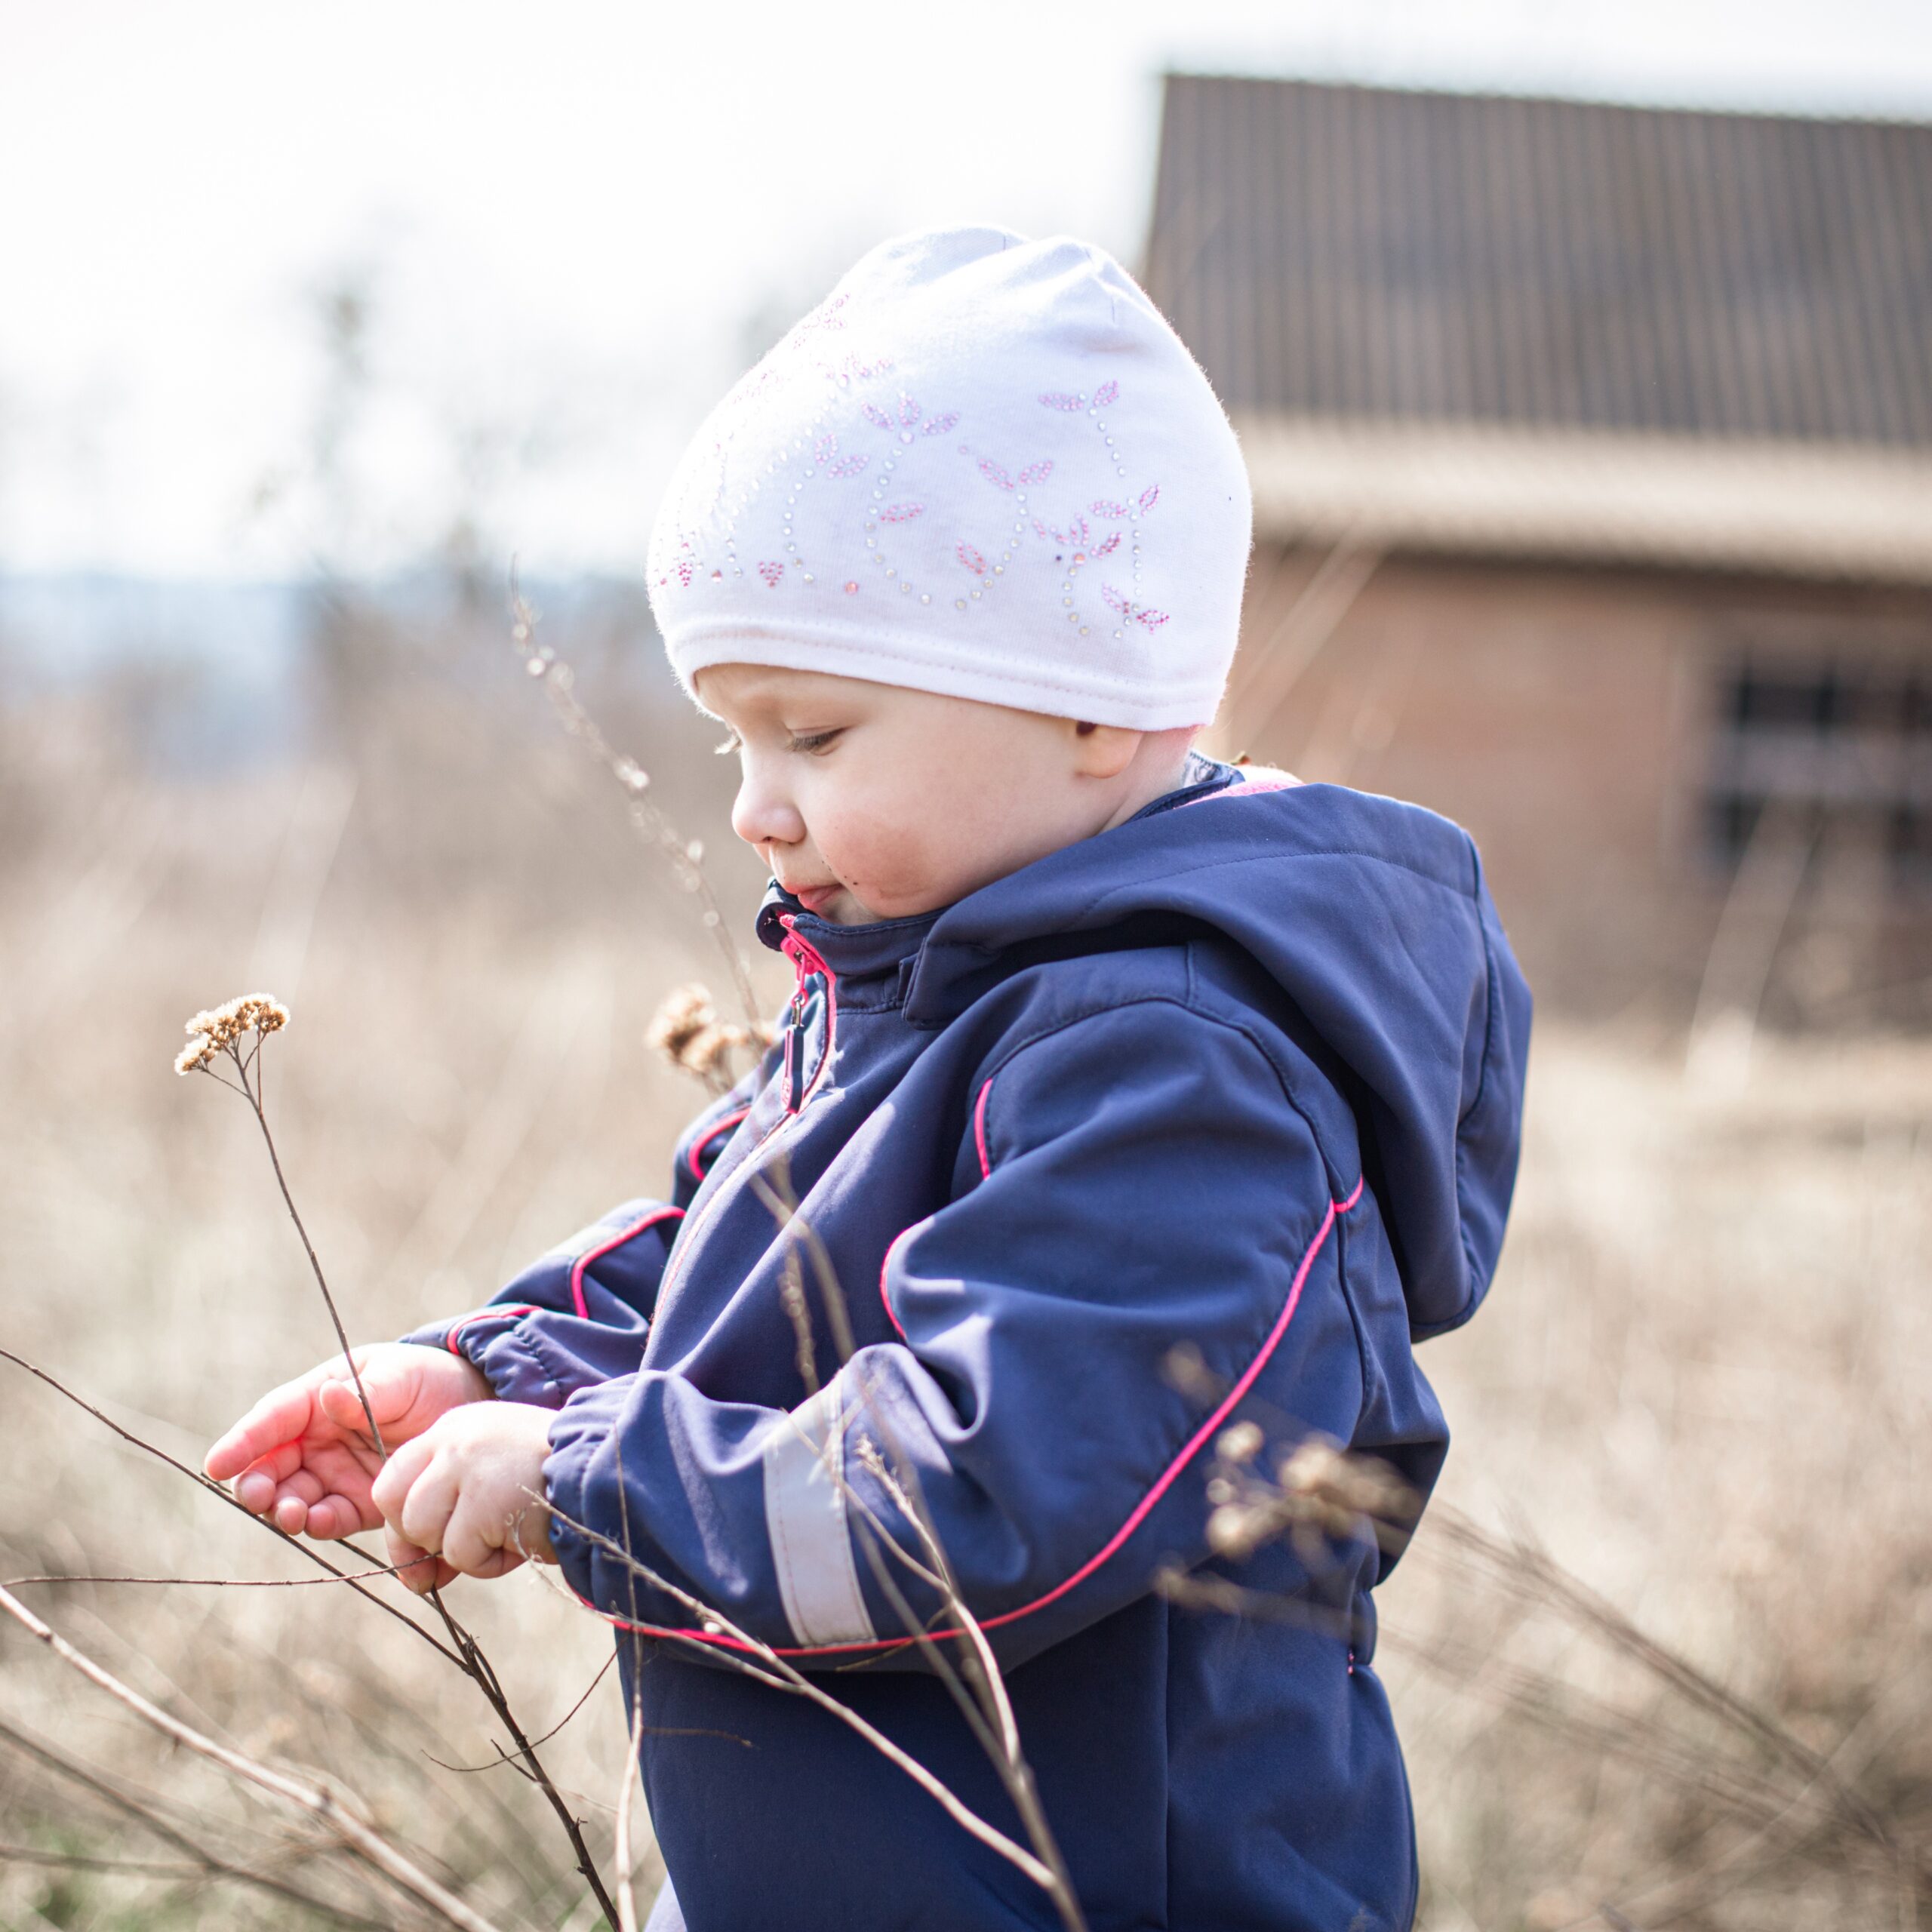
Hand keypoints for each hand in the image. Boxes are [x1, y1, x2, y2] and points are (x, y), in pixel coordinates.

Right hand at [205, 1344, 490, 1541]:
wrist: (470, 1408)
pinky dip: (320, 1524)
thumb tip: (329, 1395)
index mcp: (318, 1398)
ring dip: (284, 1509)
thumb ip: (366, 1391)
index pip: (272, 1419)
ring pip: (293, 1497)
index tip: (217, 1464)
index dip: (243, 1441)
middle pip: (272, 1465)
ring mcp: (335, 1473)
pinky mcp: (359, 1503)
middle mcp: (317, 1439)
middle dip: (257, 1483)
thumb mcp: (400, 1375)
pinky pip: (330, 1518)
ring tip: (290, 1513)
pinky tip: (318, 1522)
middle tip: (258, 1496)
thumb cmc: (427, 1379)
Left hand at [370, 1402, 557, 1594]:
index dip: (404, 1521)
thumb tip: (412, 1579)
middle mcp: (454, 1439)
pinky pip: (463, 1555)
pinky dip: (491, 1562)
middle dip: (430, 1541)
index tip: (430, 1539)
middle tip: (475, 1539)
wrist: (608, 1469)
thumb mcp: (491, 1481)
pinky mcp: (485, 1498)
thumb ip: (446, 1515)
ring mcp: (467, 1465)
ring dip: (466, 1551)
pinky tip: (522, 1536)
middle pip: (400, 1512)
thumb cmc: (552, 1482)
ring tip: (508, 1530)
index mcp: (454, 1427)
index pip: (390, 1482)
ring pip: (427, 1535)